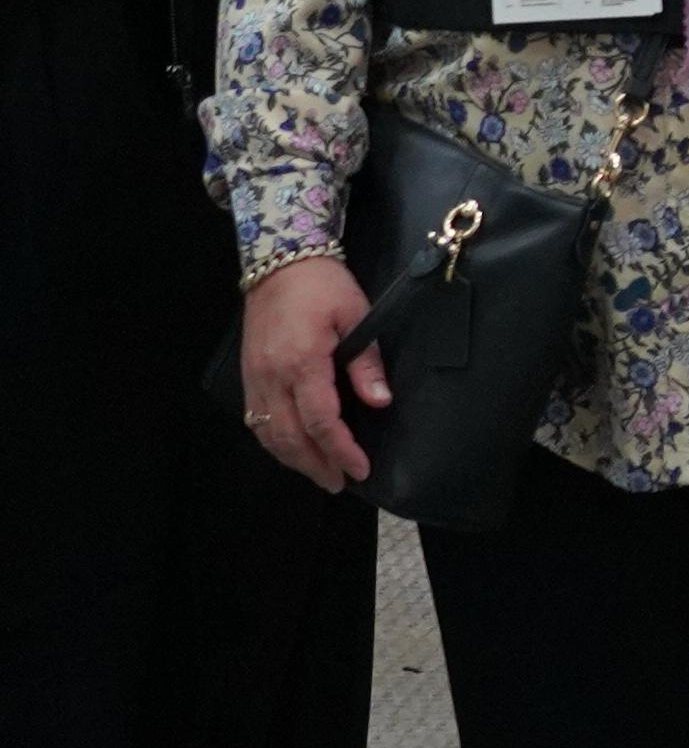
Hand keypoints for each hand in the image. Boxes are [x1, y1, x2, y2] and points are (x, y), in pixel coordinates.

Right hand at [235, 253, 388, 491]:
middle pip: (290, 436)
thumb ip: (367, 362)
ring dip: (293, 459)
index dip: (341, 450)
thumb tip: (380, 401)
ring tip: (319, 475)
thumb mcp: (356, 315)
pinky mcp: (248, 375)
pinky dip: (273, 441)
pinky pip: (255, 419)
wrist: (279, 263)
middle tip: (340, 483)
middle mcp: (272, 376)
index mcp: (302, 362)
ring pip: (268, 432)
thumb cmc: (323, 286)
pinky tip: (289, 450)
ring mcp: (255, 378)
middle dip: (316, 465)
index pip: (320, 421)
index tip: (360, 469)